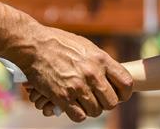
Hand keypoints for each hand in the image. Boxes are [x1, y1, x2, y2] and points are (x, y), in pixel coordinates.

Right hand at [15, 26, 132, 121]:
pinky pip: (79, 116)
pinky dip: (77, 114)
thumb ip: (100, 61)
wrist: (34, 45)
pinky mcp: (62, 97)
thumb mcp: (85, 46)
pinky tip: (73, 105)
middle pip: (111, 102)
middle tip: (96, 98)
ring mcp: (78, 86)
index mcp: (101, 59)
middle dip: (105, 103)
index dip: (124, 93)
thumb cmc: (59, 42)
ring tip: (82, 101)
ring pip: (96, 111)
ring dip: (90, 109)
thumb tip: (111, 75)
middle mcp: (92, 74)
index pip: (126, 83)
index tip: (118, 95)